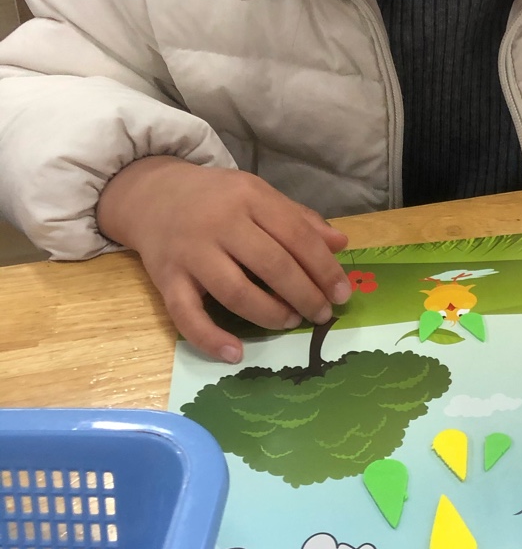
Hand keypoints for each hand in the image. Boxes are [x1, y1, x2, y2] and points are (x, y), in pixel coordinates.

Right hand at [98, 157, 351, 362]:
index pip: (296, 235)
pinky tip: (235, 354)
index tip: (342, 293)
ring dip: (270, 314)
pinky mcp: (165, 279)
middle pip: (272, 264)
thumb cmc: (216, 198)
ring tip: (290, 321)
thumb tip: (341, 244)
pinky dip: (210, 339)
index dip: (324, 268)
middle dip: (304, 294)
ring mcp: (191, 252)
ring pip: (235, 291)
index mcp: (250, 196)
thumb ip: (299, 219)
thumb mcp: (258, 195)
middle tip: (322, 314)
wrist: (151, 194)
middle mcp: (220, 223)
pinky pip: (187, 315)